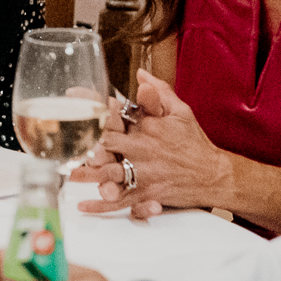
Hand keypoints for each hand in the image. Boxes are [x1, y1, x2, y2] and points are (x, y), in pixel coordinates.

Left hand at [72, 71, 235, 218]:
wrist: (215, 174)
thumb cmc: (195, 142)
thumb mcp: (180, 111)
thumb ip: (158, 91)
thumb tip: (140, 75)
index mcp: (147, 126)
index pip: (116, 112)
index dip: (93, 105)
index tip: (72, 97)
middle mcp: (143, 148)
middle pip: (107, 143)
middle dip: (86, 142)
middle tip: (65, 142)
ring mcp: (144, 172)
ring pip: (110, 173)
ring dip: (87, 174)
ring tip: (67, 173)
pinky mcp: (147, 193)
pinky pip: (121, 200)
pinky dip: (101, 205)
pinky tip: (83, 204)